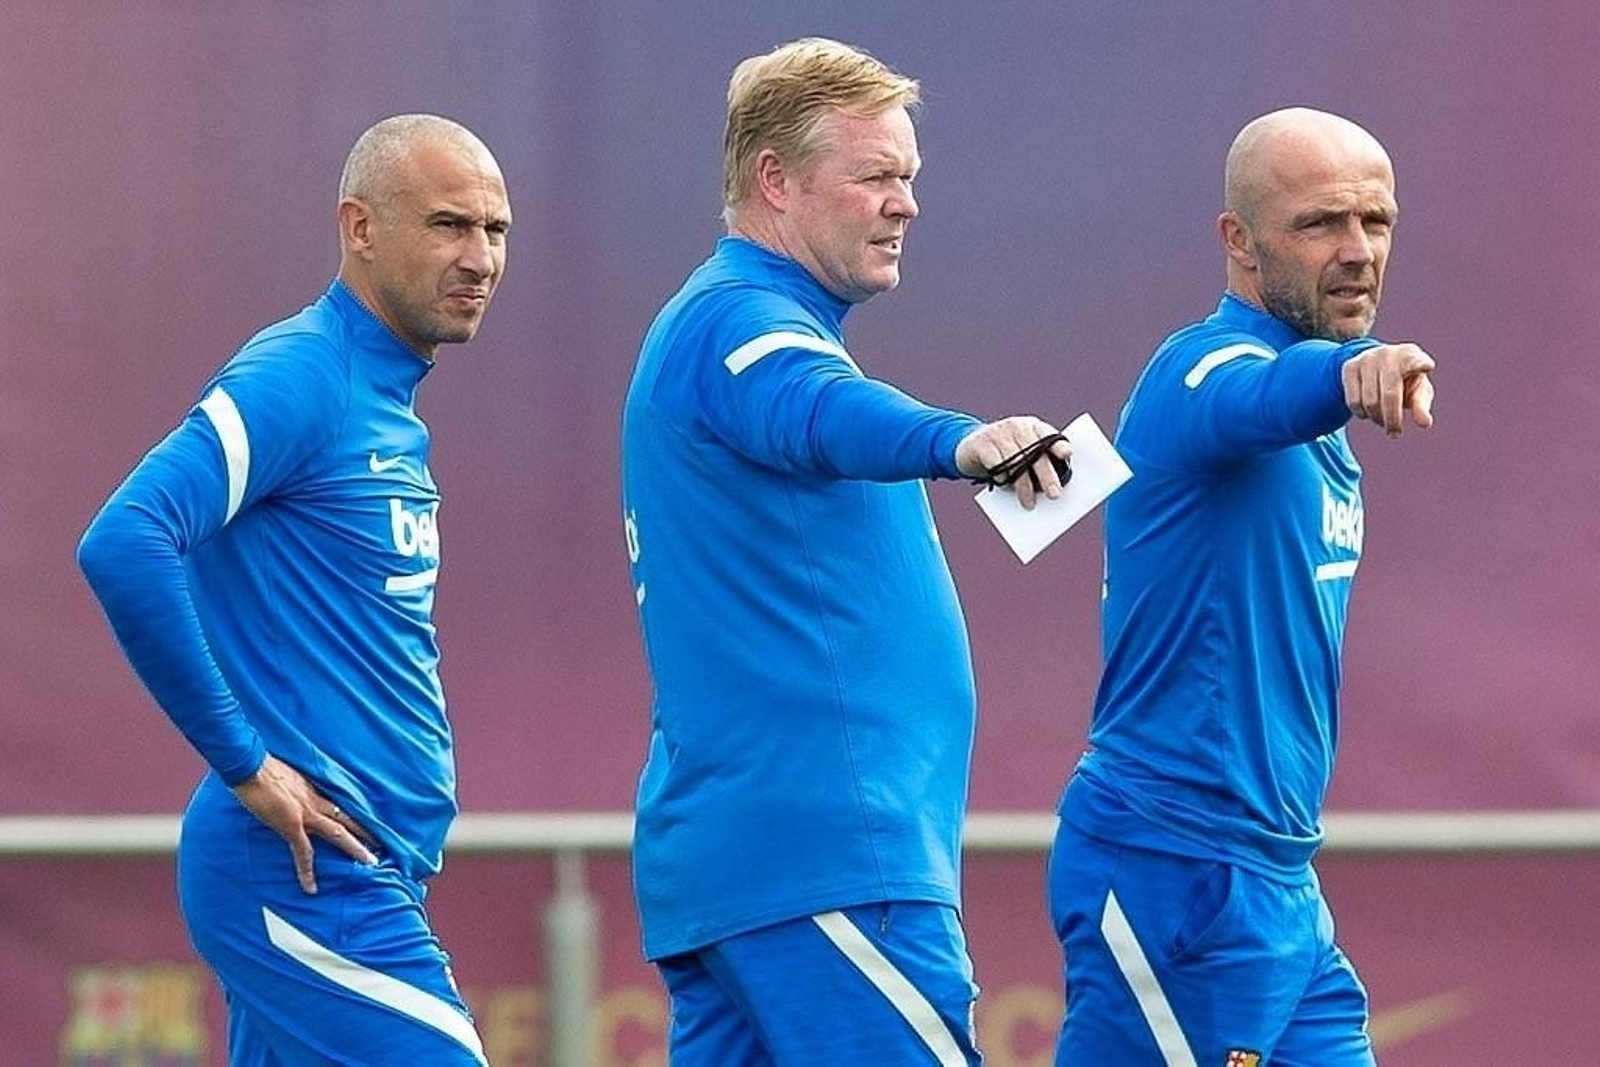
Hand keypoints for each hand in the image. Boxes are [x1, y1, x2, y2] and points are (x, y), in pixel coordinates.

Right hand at [231, 754, 377, 893]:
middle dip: (365, 832)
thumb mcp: (287, 776)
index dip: (352, 816)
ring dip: (355, 847)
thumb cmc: (263, 767)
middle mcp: (316, 802)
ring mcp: (306, 814)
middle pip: (347, 818)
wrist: (251, 766)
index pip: (339, 805)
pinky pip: (303, 852)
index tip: (365, 824)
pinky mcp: (292, 825)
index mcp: (314, 791)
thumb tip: (292, 795)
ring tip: (371, 862)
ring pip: (338, 833)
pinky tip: (311, 888)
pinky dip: (307, 871)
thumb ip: (295, 788)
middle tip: (382, 844)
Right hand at [956, 416, 1071, 509]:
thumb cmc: (1005, 453)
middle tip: (1054, 494)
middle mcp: (1017, 426)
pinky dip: (1003, 479)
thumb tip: (1051, 489)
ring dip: (1024, 486)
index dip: (1058, 444)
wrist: (970, 445)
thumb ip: (1037, 462)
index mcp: (1033, 426)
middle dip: (1046, 475)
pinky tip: (1006, 487)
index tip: (1067, 455)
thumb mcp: (1023, 451)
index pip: (1049, 434)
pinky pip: (996, 464)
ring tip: (1029, 504)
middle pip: (1035, 451)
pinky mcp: (981, 443)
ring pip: (1016, 462)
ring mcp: (998, 433)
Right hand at [1341, 343, 1435, 435]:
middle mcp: (1389, 354)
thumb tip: (1425, 423)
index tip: (1427, 366)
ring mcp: (1367, 359)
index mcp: (1411, 355)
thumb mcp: (1417, 391)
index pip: (1416, 361)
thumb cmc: (1405, 380)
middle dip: (1392, 420)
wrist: (1376, 363)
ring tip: (1382, 421)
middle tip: (1394, 434)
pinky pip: (1353, 401)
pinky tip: (1368, 413)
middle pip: (1390, 395)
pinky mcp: (1350, 367)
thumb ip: (1421, 406)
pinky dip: (1361, 413)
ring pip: (1370, 401)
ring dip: (1377, 418)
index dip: (1420, 364)